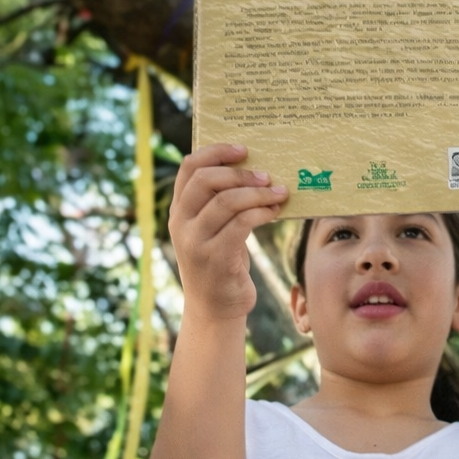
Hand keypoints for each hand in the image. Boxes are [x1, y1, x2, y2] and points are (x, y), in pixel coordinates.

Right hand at [169, 143, 288, 321]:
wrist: (215, 309)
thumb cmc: (221, 261)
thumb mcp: (213, 228)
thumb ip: (221, 202)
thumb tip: (256, 169)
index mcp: (179, 210)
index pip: (188, 168)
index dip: (215, 152)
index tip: (243, 149)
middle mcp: (181, 223)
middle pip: (206, 180)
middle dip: (240, 173)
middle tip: (267, 175)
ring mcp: (195, 242)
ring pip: (226, 202)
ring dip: (257, 193)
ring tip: (279, 192)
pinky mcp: (215, 259)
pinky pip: (239, 225)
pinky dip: (260, 213)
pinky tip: (274, 211)